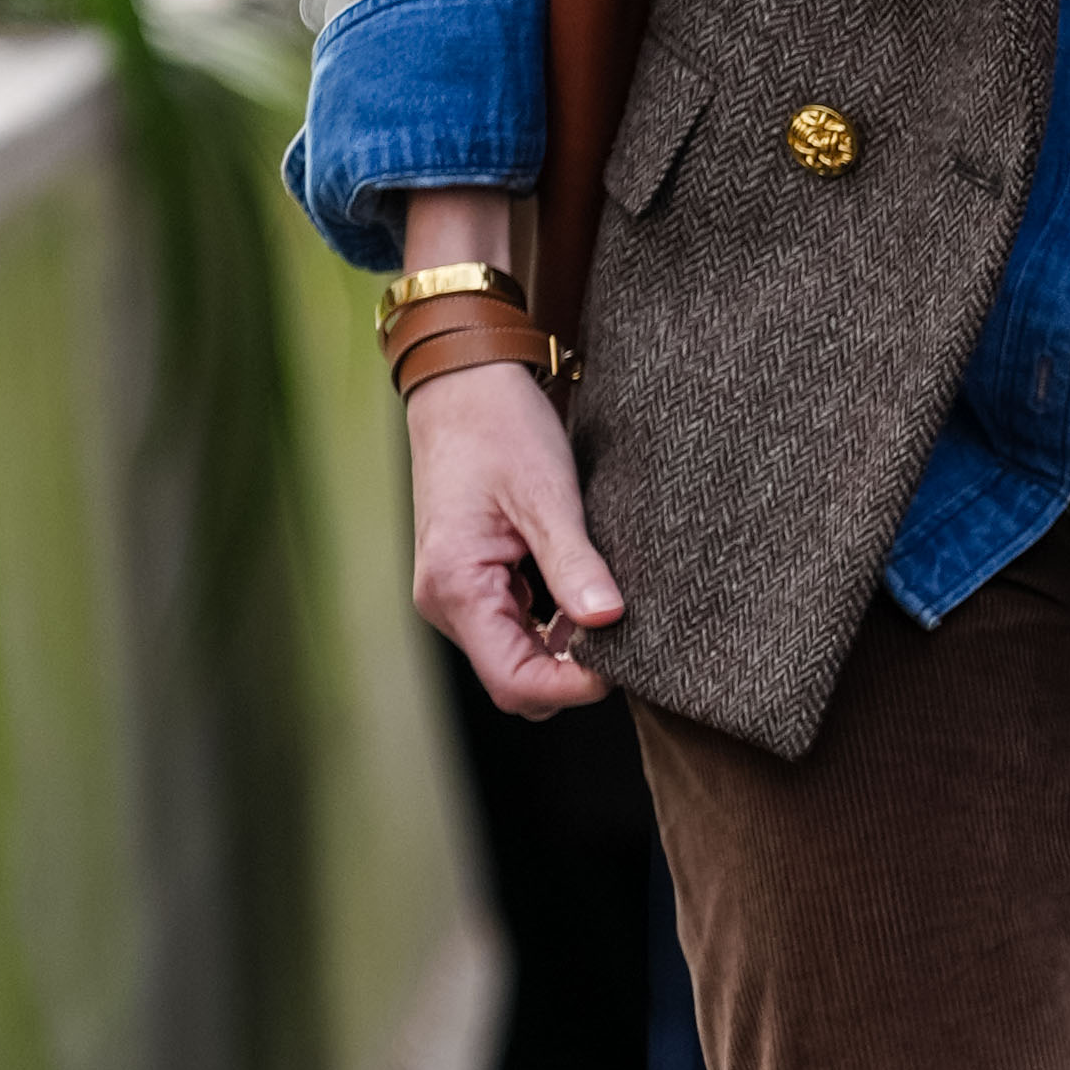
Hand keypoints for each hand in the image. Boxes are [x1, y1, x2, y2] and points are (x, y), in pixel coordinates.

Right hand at [405, 348, 622, 716]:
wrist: (465, 383)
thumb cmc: (498, 426)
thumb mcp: (546, 493)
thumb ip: (573, 562)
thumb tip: (607, 620)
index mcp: (457, 587)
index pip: (514, 682)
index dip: (571, 686)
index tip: (621, 663)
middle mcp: (447, 602)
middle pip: (514, 679)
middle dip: (570, 672)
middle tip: (622, 634)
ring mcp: (457, 594)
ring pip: (516, 656)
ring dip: (563, 649)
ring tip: (604, 606)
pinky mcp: (472, 580)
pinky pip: (514, 628)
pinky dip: (551, 626)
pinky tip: (581, 592)